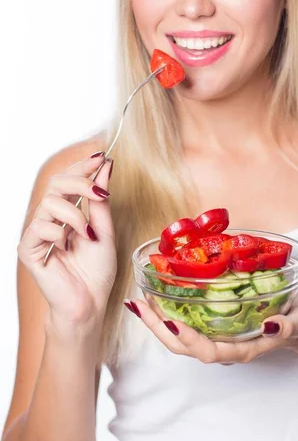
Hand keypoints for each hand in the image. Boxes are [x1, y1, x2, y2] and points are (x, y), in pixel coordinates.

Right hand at [18, 154, 116, 328]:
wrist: (90, 302)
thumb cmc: (97, 270)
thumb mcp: (105, 229)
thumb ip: (100, 200)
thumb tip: (105, 167)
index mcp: (68, 212)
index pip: (68, 180)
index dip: (82, 166)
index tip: (101, 157)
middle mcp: (50, 219)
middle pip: (55, 183)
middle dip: (80, 182)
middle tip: (100, 192)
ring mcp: (38, 233)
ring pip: (49, 203)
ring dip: (74, 214)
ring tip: (88, 233)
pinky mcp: (29, 250)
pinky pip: (39, 227)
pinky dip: (58, 233)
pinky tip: (67, 246)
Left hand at [124, 292, 297, 363]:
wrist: (296, 321)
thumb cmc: (296, 320)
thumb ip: (288, 325)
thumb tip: (271, 325)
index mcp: (242, 349)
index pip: (209, 351)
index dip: (189, 340)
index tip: (172, 323)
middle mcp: (224, 346)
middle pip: (184, 347)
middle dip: (159, 329)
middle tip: (140, 305)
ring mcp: (216, 337)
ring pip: (180, 338)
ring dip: (157, 322)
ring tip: (139, 301)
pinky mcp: (213, 326)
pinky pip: (185, 325)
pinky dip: (167, 315)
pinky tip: (155, 298)